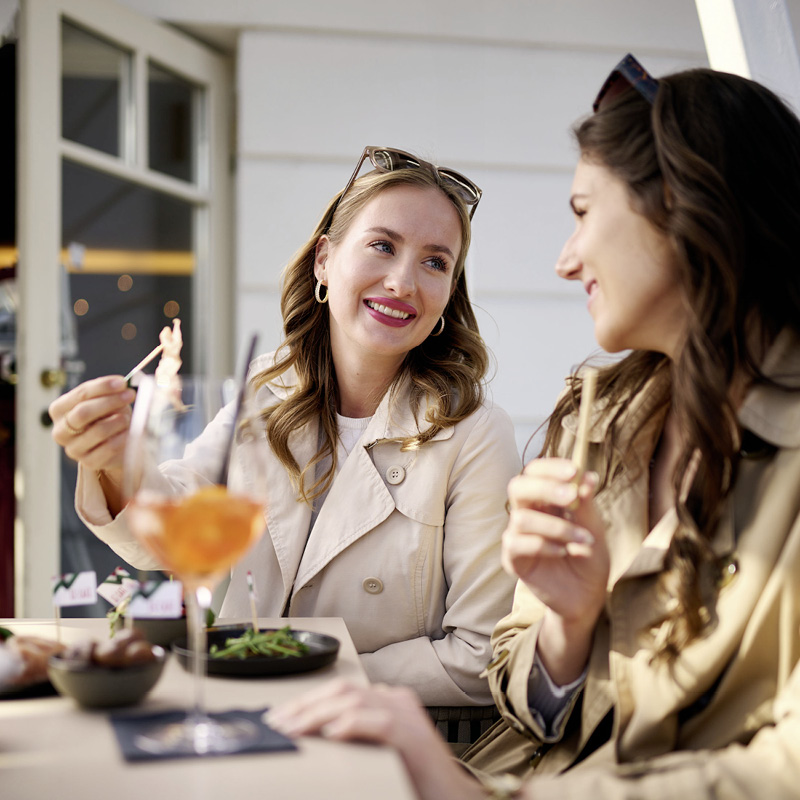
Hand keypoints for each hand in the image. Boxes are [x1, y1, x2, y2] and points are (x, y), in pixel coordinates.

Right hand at [48, 376, 135, 478]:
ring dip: (119, 421)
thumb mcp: (106, 401)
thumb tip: (122, 385)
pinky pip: (109, 448)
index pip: (80, 394)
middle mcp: (61, 430)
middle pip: (83, 413)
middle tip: (129, 395)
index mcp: (60, 410)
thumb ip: (109, 392)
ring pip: (98, 430)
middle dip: (110, 401)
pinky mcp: (88, 462)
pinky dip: (123, 437)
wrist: (116, 444)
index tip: (122, 382)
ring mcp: (73, 449)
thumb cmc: (108, 417)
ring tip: (128, 417)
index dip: (102, 387)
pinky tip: (129, 432)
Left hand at [267, 680, 486, 799]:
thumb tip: (315, 734)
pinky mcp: (413, 737)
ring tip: (293, 729)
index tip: (280, 718)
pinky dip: (351, 725)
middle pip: (343, 691)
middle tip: (277, 724)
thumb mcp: (378, 750)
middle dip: (305, 706)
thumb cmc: (415, 779)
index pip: (341, 690)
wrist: (454, 799)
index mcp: (390, 700)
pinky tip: (330, 733)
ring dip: (318, 714)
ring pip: (355, 701)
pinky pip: (379, 723)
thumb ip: (355, 735)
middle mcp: (398, 700)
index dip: (307, 701)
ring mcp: (407, 715)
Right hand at [502, 458, 608, 627]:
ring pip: (522, 518)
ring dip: (557, 526)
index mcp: (544, 499)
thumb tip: (587, 476)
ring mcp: (517, 536)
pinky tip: (563, 552)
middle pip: (518, 487)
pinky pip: (518, 544)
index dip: (551, 467)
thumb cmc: (589, 558)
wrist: (587, 596)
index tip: (575, 471)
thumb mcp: (594, 528)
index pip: (535, 472)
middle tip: (572, 496)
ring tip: (583, 540)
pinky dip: (544, 545)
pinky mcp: (513, 559)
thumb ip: (586, 504)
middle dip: (544, 487)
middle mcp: (527, 513)